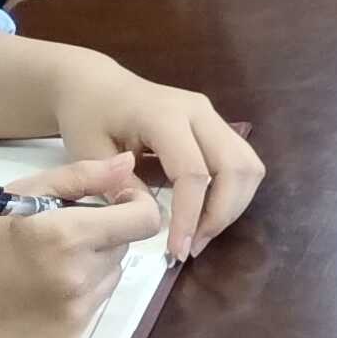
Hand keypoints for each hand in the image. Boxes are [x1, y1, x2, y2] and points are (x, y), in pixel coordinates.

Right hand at [0, 155, 162, 337]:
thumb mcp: (19, 193)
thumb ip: (81, 177)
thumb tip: (128, 165)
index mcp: (70, 236)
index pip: (145, 220)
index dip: (136, 204)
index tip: (112, 199)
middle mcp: (81, 277)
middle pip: (126, 246)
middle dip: (105, 232)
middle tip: (61, 229)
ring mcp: (77, 311)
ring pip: (112, 275)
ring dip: (94, 262)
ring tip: (47, 259)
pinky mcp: (68, 336)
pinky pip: (94, 303)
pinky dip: (79, 290)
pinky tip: (40, 286)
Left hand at [41, 53, 264, 258]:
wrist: (95, 86)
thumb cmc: (87, 118)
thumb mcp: (88, 154)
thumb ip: (119, 185)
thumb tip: (151, 216)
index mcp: (164, 115)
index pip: (193, 172)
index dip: (190, 216)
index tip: (177, 251)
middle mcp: (198, 111)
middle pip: (235, 167)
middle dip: (220, 215)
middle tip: (192, 247)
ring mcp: (212, 115)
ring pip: (248, 165)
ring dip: (232, 206)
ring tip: (201, 234)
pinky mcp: (216, 125)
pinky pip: (241, 162)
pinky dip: (232, 194)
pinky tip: (206, 214)